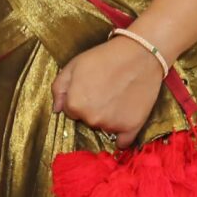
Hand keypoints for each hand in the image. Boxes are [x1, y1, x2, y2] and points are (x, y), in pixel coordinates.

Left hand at [53, 36, 167, 137]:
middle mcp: (92, 119)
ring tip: (118, 96)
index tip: (90, 88)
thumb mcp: (73, 65)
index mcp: (75, 104)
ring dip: (107, 117)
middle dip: (92, 108)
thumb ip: (59, 88)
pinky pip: (123, 142)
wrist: (140, 54)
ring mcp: (112, 124)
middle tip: (105, 90)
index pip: (70, 111)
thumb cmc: (104, 57)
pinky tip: (123, 122)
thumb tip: (57, 109)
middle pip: (87, 120)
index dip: (79, 99)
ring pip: (103, 127)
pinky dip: (122, 136)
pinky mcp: (132, 127)